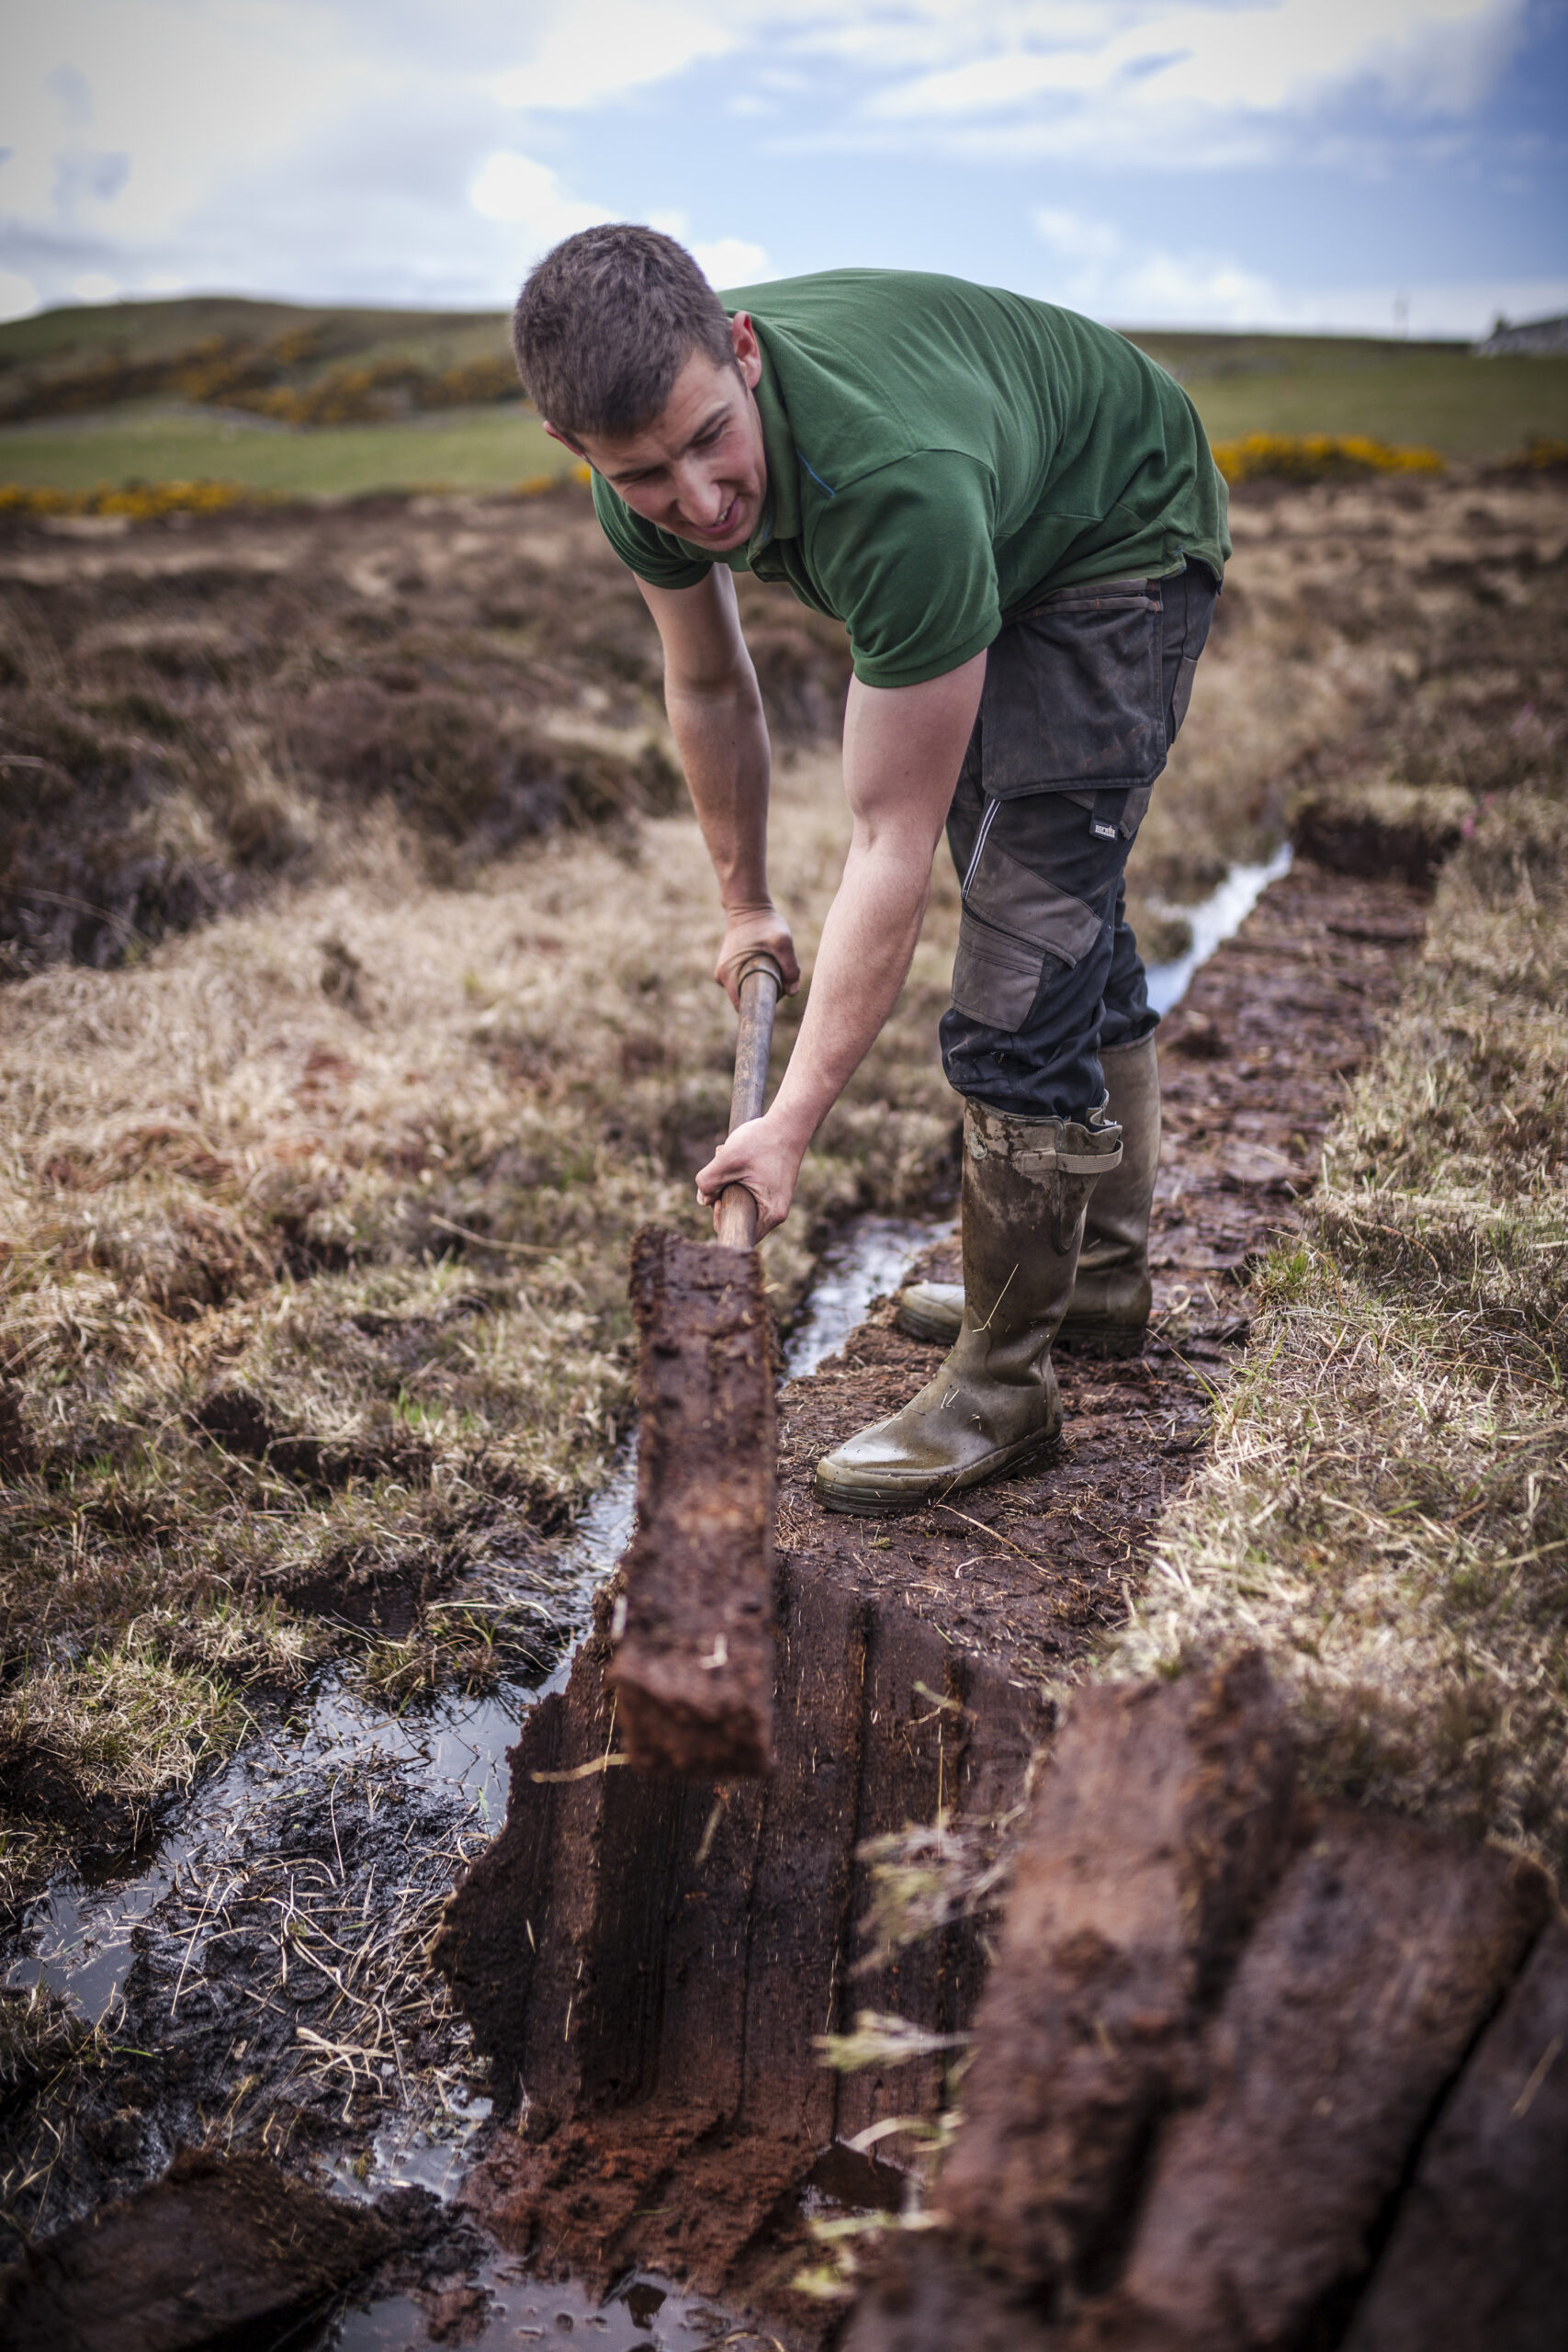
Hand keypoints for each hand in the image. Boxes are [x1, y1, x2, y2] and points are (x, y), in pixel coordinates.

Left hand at [696, 1111, 807, 1239]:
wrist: (789, 1122)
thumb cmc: (762, 1141)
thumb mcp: (726, 1160)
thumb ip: (707, 1182)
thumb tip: (703, 1199)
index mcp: (770, 1214)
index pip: (739, 1234)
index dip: (722, 1219)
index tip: (719, 1198)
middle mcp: (776, 1212)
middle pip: (739, 1218)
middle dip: (723, 1198)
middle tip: (723, 1173)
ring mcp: (776, 1201)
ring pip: (742, 1203)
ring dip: (729, 1184)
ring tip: (730, 1161)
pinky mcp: (773, 1190)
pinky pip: (749, 1194)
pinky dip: (738, 1179)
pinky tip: (738, 1159)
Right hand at [714, 904, 799, 1008]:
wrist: (748, 908)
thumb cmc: (764, 924)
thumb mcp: (782, 942)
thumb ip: (791, 968)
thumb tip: (792, 993)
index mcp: (728, 976)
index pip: (743, 1007)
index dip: (761, 1005)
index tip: (776, 993)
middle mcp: (722, 978)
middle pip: (748, 999)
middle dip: (766, 992)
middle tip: (778, 971)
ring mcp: (724, 974)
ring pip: (748, 990)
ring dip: (763, 983)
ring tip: (771, 963)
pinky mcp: (729, 970)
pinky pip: (746, 981)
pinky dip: (757, 976)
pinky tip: (764, 962)